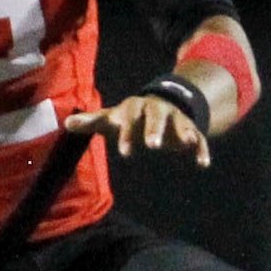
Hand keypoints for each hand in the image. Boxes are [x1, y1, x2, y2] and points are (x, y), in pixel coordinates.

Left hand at [64, 93, 209, 167]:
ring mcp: (174, 118)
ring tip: (185, 143)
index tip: (123, 150)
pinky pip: (198, 138)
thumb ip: (91, 122)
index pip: (128, 116)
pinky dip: (201, 149)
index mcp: (134, 107)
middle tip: (152, 145)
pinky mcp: (189, 129)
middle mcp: (156, 109)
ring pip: (179, 123)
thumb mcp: (110, 119)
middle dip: (154, 129)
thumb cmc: (129, 118)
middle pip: (155, 116)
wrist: (160, 106)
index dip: (125, 131)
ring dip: (182, 132)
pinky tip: (203, 163)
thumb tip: (67, 123)